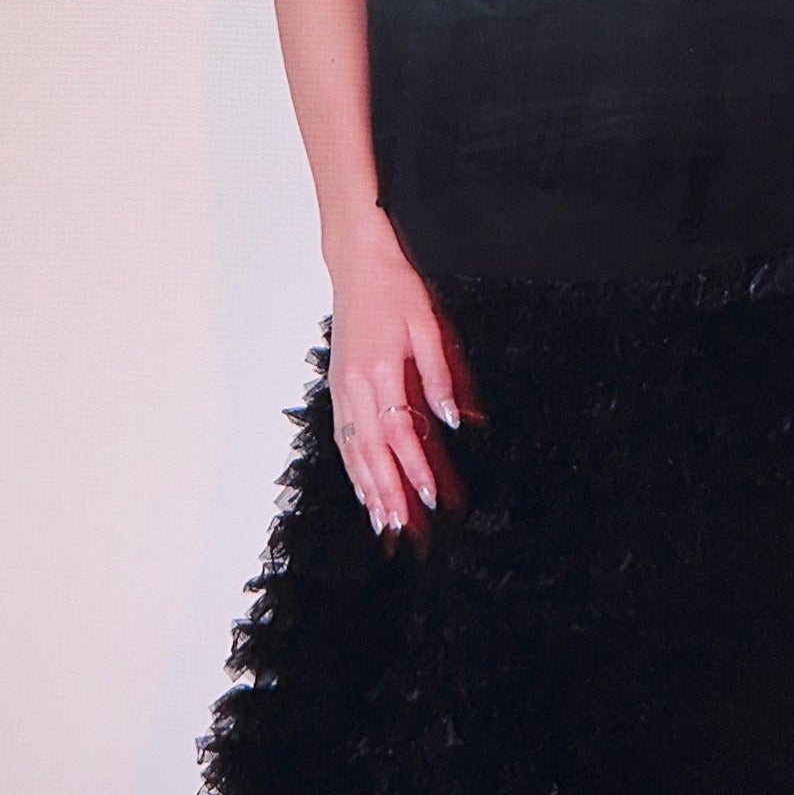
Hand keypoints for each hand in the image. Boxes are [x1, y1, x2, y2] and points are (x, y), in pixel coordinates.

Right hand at [324, 214, 481, 558]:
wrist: (358, 264)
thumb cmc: (396, 290)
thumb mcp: (429, 326)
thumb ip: (440, 375)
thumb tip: (454, 420)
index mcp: (380, 370)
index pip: (398, 432)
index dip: (413, 467)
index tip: (430, 497)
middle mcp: (355, 386)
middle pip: (371, 452)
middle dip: (388, 493)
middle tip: (405, 531)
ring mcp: (342, 389)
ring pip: (352, 451)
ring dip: (368, 489)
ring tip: (383, 524)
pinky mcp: (339, 388)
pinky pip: (344, 438)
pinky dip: (353, 468)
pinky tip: (364, 489)